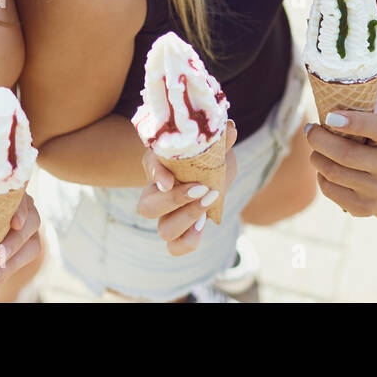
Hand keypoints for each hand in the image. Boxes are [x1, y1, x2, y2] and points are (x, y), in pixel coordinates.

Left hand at [0, 191, 42, 301]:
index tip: (15, 224)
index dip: (21, 209)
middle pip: (31, 223)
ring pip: (31, 246)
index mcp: (7, 192)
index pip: (22, 196)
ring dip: (10, 266)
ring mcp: (27, 229)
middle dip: (12, 246)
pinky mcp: (24, 248)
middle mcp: (23, 208)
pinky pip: (21, 262)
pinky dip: (4, 276)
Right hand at [136, 120, 236, 255]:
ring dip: (187, 219)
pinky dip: (190, 240)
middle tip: (201, 188)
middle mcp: (157, 193)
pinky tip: (203, 224)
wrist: (214, 172)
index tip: (169, 180)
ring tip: (208, 203)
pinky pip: (176, 248)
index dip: (156, 174)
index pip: (149, 166)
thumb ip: (220, 139)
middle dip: (175, 201)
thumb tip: (230, 128)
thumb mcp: (213, 145)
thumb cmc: (207, 154)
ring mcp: (168, 216)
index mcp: (159, 165)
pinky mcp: (182, 232)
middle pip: (147, 207)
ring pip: (163, 230)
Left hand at [305, 110, 376, 222]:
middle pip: (345, 154)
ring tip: (317, 151)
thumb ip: (355, 122)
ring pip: (332, 172)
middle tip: (310, 130)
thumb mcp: (375, 134)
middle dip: (318, 139)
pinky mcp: (363, 208)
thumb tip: (323, 116)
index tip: (330, 116)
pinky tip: (325, 170)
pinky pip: (329, 189)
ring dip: (316, 157)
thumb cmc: (375, 152)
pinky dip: (320, 176)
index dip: (354, 122)